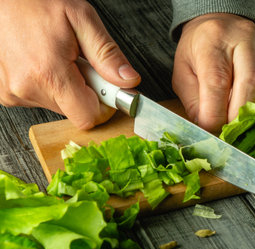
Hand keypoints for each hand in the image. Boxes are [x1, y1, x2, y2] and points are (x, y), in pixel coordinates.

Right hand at [0, 0, 139, 128]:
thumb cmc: (34, 2)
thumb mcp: (81, 19)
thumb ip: (107, 54)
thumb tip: (128, 80)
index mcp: (49, 74)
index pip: (88, 117)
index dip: (104, 106)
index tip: (107, 89)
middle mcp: (27, 88)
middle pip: (74, 111)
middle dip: (85, 91)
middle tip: (79, 63)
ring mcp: (12, 93)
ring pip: (57, 105)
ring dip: (65, 87)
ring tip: (57, 58)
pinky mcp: (4, 93)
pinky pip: (38, 99)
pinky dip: (46, 85)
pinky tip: (42, 62)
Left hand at [172, 13, 254, 131]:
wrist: (221, 22)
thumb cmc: (200, 49)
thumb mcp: (183, 72)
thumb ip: (194, 102)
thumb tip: (210, 130)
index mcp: (213, 40)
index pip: (217, 82)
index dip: (216, 114)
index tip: (212, 132)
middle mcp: (245, 39)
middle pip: (250, 85)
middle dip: (239, 118)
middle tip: (229, 134)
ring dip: (251, 114)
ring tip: (237, 122)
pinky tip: (250, 108)